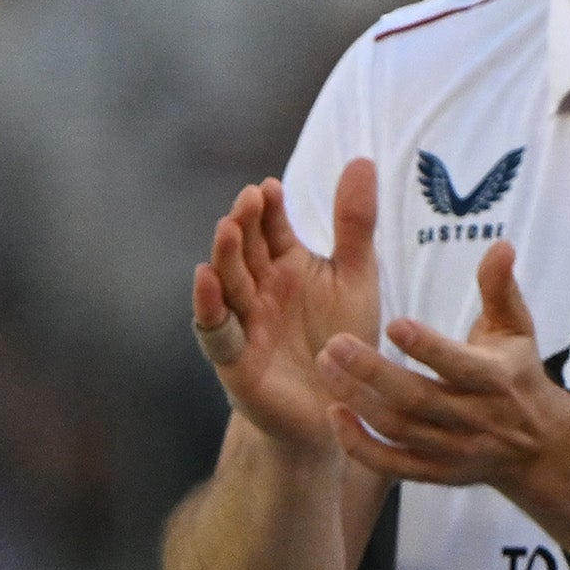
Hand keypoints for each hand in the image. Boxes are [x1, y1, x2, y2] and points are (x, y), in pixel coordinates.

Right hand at [191, 161, 379, 456]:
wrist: (342, 410)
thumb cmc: (345, 341)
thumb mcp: (356, 276)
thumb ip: (354, 223)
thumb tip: (363, 158)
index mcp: (285, 265)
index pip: (269, 228)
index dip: (268, 209)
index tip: (272, 188)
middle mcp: (258, 290)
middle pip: (244, 250)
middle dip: (244, 224)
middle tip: (250, 199)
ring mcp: (244, 323)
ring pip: (226, 284)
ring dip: (224, 257)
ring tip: (227, 228)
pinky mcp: (235, 360)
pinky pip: (215, 331)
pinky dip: (208, 307)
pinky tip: (206, 281)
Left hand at [320, 239, 569, 504]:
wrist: (538, 447)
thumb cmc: (517, 373)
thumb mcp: (517, 329)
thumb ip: (500, 288)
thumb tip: (500, 244)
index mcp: (496, 379)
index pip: (458, 365)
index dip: (427, 347)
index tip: (392, 323)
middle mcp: (474, 418)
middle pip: (417, 399)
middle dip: (373, 373)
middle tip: (332, 343)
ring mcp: (453, 450)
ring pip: (399, 430)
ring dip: (358, 401)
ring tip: (324, 367)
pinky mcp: (435, 473)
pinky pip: (392, 465)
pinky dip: (360, 446)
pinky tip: (333, 415)